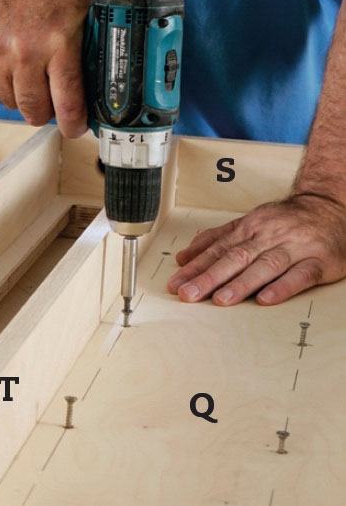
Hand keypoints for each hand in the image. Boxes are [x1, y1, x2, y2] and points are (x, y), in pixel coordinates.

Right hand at [0, 0, 92, 136]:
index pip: (67, 103)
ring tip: (30, 81)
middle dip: (45, 113)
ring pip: (9, 101)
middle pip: (33, 110)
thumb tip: (91, 90)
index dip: (73, 124)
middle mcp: (24, 51)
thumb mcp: (83, 13)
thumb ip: (85, 53)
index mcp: (58, 42)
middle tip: (51, 106)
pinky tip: (10, 69)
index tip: (75, 128)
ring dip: (21, 97)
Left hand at [166, 193, 345, 304]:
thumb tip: (184, 256)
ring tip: (221, 299)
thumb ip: (215, 240)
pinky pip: (300, 275)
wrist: (331, 206)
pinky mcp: (319, 261)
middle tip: (189, 294)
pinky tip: (265, 299)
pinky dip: (282, 287)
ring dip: (241, 284)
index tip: (175, 283)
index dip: (195, 268)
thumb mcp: (248, 223)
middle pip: (235, 258)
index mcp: (249, 229)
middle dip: (209, 278)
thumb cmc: (285, 221)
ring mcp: (294, 248)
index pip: (216, 251)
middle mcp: (268, 237)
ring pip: (265, 266)